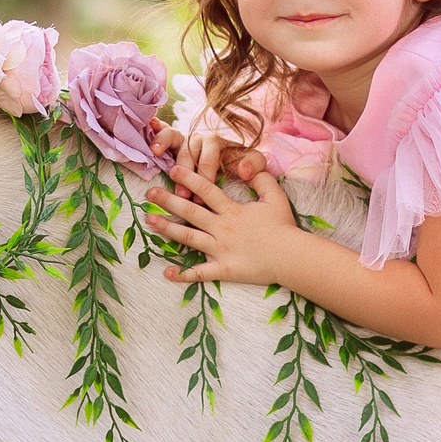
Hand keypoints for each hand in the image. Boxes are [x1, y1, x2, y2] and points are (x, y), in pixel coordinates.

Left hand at [147, 157, 303, 286]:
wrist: (291, 256)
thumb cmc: (284, 227)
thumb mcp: (275, 197)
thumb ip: (261, 178)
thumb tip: (246, 166)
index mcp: (232, 210)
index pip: (206, 189)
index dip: (188, 178)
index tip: (172, 169)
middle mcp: (222, 228)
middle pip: (190, 212)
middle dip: (168, 201)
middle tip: (149, 193)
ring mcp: (220, 250)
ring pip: (188, 238)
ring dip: (168, 229)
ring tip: (150, 221)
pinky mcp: (224, 269)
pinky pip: (200, 273)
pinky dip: (183, 275)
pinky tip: (166, 273)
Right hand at [150, 123, 262, 188]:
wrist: (230, 161)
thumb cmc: (240, 164)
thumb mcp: (253, 163)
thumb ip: (255, 165)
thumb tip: (244, 171)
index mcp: (217, 142)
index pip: (211, 154)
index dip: (205, 174)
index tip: (201, 198)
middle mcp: (198, 138)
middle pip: (189, 149)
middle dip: (185, 172)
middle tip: (182, 196)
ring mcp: (183, 138)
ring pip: (173, 139)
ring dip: (166, 152)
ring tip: (160, 161)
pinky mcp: (169, 142)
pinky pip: (161, 133)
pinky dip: (155, 135)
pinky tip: (149, 146)